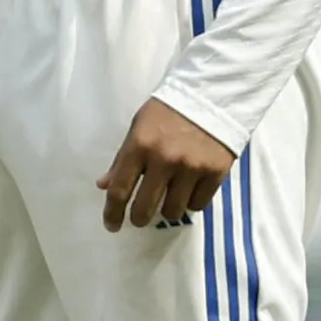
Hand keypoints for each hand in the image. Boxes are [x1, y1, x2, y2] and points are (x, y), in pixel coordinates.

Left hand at [99, 97, 236, 234]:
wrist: (211, 95)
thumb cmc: (168, 111)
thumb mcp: (138, 128)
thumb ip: (122, 159)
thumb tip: (104, 186)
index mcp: (140, 146)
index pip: (119, 190)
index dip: (112, 213)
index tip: (112, 225)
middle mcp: (164, 160)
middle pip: (145, 209)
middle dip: (139, 218)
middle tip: (140, 216)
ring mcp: (191, 168)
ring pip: (173, 212)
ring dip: (168, 209)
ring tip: (170, 196)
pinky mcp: (215, 173)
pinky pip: (198, 205)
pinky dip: (191, 202)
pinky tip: (189, 190)